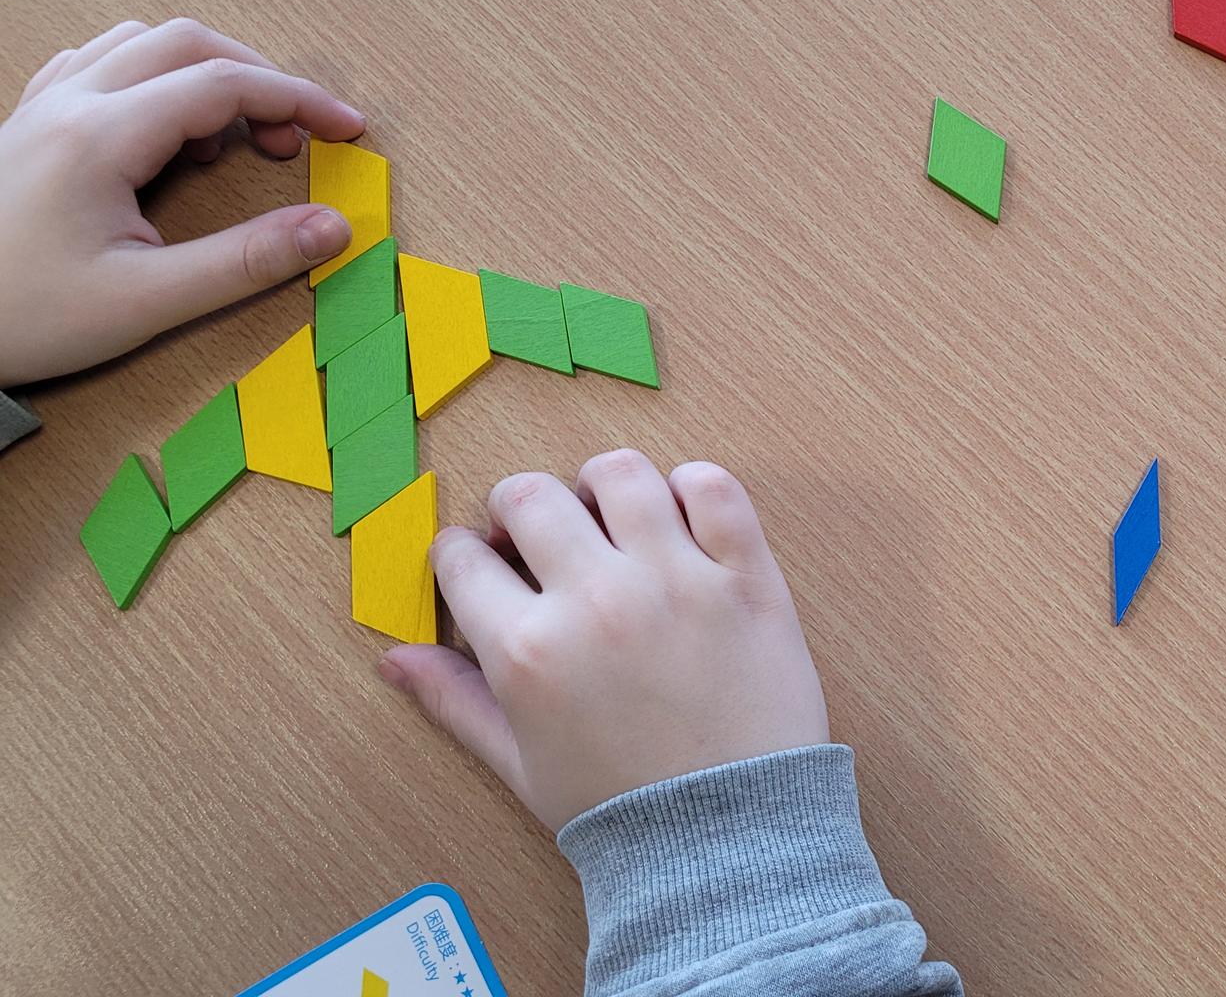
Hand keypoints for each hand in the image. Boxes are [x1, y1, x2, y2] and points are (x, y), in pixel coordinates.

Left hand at [0, 18, 365, 386]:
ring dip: (203, 73)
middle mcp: (70, 102)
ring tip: (228, 141)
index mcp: (101, 136)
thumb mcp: (147, 301)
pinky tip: (163, 129)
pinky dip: (150, 77)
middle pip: (187, 43)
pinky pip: (96, 62)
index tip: (348, 130)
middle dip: (259, 81)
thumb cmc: (22, 316)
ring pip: (140, 43)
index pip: (224, 84)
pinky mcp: (27, 125)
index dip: (300, 100)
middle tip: (297, 142)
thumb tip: (331, 228)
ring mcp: (42, 107)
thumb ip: (247, 260)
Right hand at [379, 452, 831, 830]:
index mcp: (528, 650)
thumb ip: (455, 701)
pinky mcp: (746, 576)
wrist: (731, 838)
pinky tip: (682, 519)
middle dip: (518, 510)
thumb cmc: (621, 807)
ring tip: (613, 520)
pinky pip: (714, 487)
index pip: (460, 556)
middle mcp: (595, 600)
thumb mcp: (520, 764)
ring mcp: (676, 581)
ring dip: (603, 487)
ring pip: (619, 473)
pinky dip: (693, 486)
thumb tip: (393, 658)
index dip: (463, 556)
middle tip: (543, 542)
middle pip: (528, 496)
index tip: (485, 567)